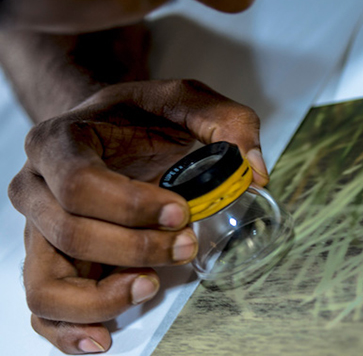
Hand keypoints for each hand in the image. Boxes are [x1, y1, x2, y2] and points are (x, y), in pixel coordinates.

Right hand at [9, 79, 268, 352]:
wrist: (106, 128)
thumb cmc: (138, 117)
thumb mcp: (184, 100)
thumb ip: (226, 122)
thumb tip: (254, 173)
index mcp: (59, 142)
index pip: (80, 183)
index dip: (131, 206)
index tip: (180, 212)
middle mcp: (38, 187)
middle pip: (71, 234)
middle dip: (136, 248)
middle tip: (186, 244)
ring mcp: (40, 229)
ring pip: (47, 285)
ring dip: (101, 298)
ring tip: (150, 285)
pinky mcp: (50, 259)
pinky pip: (45, 308)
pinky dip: (70, 330)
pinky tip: (106, 333)